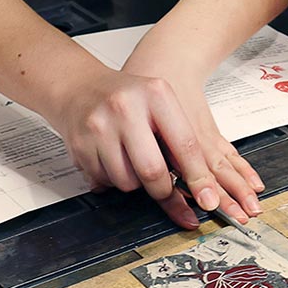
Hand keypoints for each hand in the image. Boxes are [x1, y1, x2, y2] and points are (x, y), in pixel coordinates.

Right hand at [47, 64, 261, 229]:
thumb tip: (200, 186)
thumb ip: (179, 139)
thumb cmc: (125, 99)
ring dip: (134, 182)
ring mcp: (100, 126)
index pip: (184, 144)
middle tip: (164, 188)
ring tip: (130, 160)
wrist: (80, 88)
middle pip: (152, 171)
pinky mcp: (80, 145)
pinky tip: (111, 158)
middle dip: (162, 190)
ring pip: (127, 182)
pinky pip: (104, 182)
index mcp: (155, 94)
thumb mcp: (159, 105)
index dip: (198, 178)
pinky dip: (112, 179)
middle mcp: (126, 108)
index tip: (207, 199)